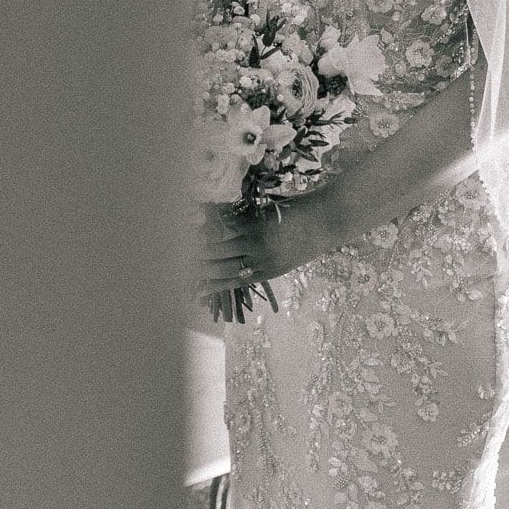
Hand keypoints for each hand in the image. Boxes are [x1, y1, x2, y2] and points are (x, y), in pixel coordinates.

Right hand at [194, 190, 342, 324]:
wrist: (330, 219)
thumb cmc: (310, 236)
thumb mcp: (287, 255)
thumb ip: (264, 258)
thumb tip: (239, 257)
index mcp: (268, 272)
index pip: (232, 282)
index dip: (212, 285)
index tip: (195, 289)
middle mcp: (260, 261)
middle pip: (221, 267)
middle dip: (200, 267)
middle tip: (178, 264)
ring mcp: (258, 242)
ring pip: (220, 247)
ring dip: (200, 246)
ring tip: (181, 243)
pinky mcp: (258, 223)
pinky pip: (229, 226)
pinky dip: (213, 224)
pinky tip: (199, 222)